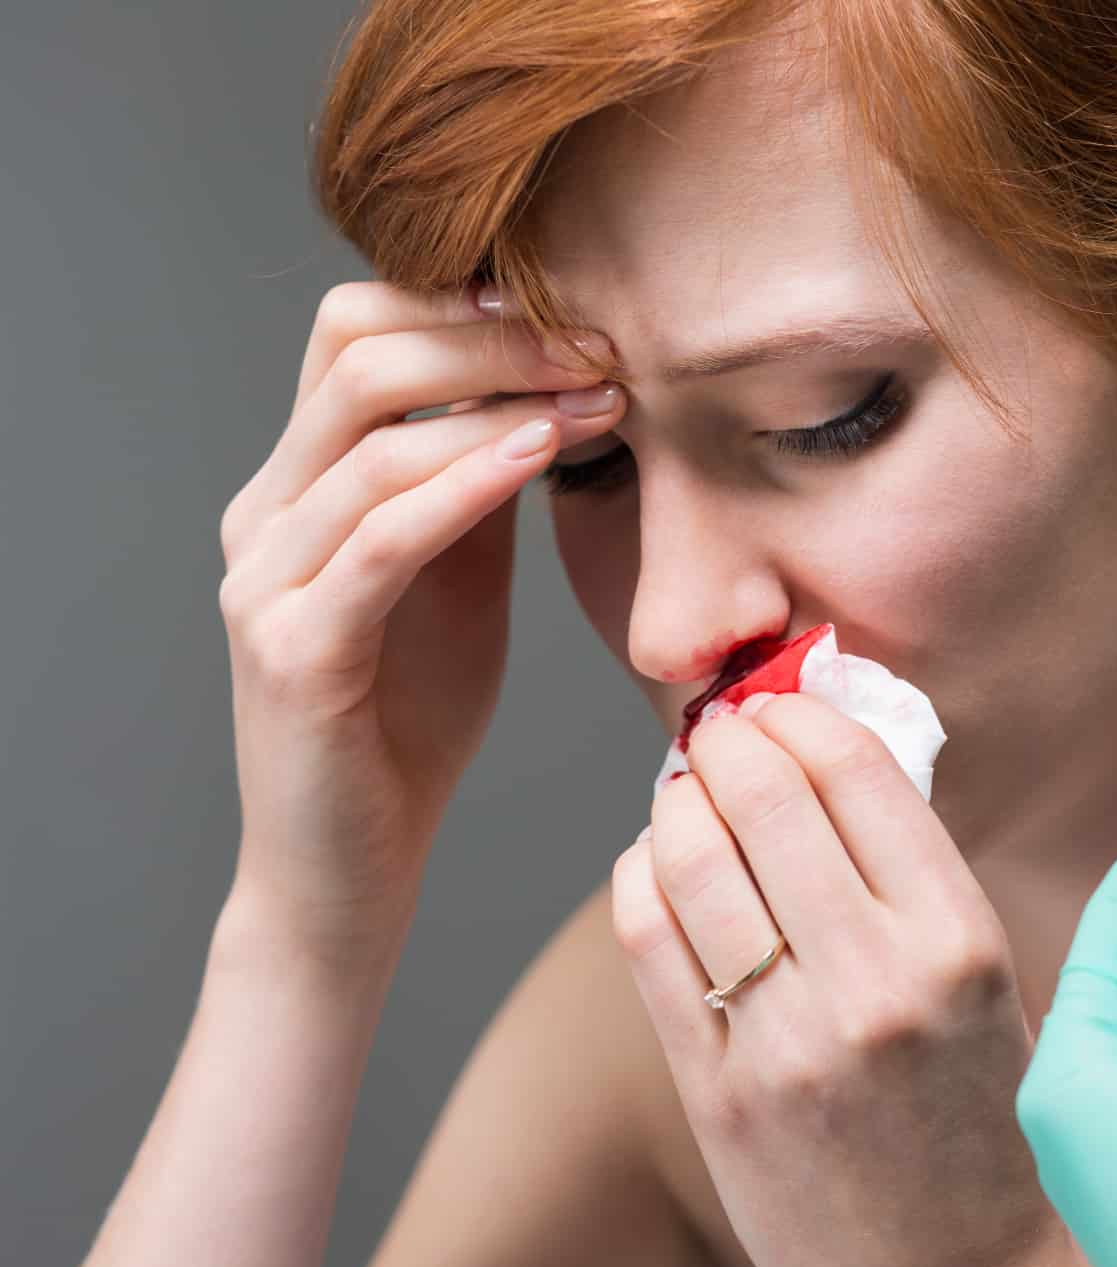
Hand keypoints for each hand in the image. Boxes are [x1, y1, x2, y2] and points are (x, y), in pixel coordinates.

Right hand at [216, 282, 621, 972]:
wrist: (353, 863)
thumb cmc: (410, 720)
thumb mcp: (457, 576)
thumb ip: (476, 486)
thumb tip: (550, 388)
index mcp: (297, 486)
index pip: (351, 333)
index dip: (460, 302)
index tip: (571, 311)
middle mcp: (264, 514)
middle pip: (358, 356)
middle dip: (491, 334)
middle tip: (601, 345)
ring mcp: (265, 579)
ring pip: (370, 436)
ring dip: (501, 400)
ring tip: (602, 396)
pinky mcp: (293, 648)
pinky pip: (381, 538)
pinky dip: (466, 482)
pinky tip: (542, 454)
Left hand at [611, 693, 1109, 1266]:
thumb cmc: (976, 1122)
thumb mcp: (985, 984)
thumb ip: (911, 877)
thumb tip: (823, 759)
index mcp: (959, 940)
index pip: (860, 774)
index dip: (801, 717)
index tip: (778, 705)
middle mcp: (876, 982)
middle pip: (766, 800)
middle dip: (726, 741)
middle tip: (714, 728)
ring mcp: (790, 1043)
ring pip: (693, 862)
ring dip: (675, 802)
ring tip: (685, 793)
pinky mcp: (720, 1095)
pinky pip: (652, 946)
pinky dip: (642, 879)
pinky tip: (656, 866)